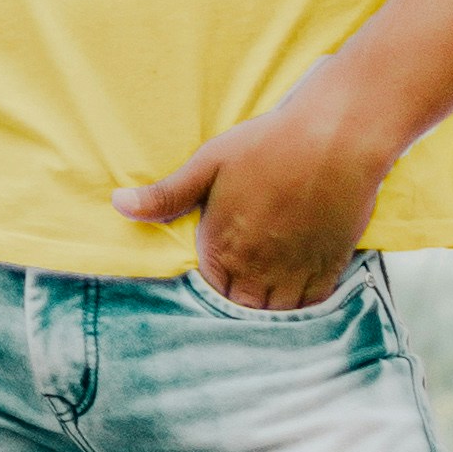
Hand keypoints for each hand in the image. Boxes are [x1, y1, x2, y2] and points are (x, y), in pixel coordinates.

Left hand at [115, 74, 393, 306]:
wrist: (334, 138)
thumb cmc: (269, 145)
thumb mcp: (209, 163)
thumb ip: (166, 195)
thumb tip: (118, 205)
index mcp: (223, 246)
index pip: (208, 292)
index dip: (209, 288)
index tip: (215, 277)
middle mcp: (258, 267)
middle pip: (241, 309)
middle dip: (237, 303)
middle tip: (240, 289)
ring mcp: (296, 270)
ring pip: (277, 314)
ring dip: (268, 308)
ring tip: (265, 293)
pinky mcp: (330, 265)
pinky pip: (312, 305)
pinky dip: (302, 305)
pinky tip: (296, 292)